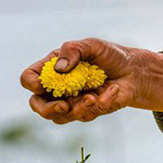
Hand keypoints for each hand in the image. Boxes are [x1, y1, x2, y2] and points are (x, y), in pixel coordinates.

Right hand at [20, 38, 162, 123]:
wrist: (134, 71)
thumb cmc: (109, 55)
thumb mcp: (92, 46)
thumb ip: (73, 50)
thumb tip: (59, 68)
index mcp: (52, 69)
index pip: (29, 78)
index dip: (31, 83)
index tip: (42, 84)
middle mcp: (56, 88)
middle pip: (37, 105)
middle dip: (46, 109)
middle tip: (62, 105)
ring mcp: (71, 102)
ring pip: (61, 117)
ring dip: (77, 108)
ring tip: (93, 96)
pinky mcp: (87, 112)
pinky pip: (87, 115)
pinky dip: (101, 103)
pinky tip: (113, 90)